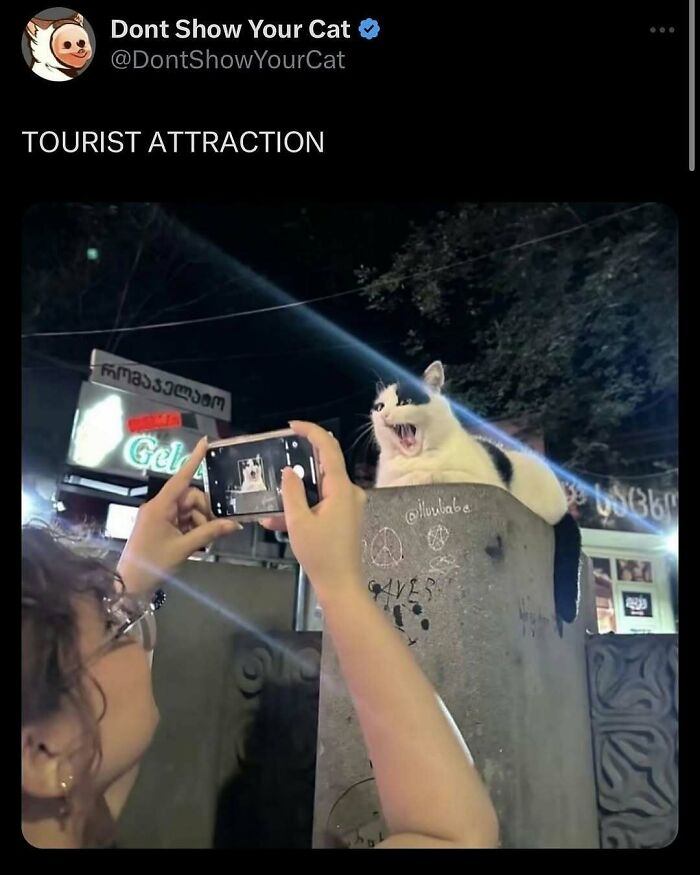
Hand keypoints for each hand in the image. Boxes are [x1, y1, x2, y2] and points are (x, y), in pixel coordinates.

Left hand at [117, 438, 240, 594]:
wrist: (130, 585)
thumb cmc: (153, 563)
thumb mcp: (184, 548)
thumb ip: (209, 533)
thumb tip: (234, 524)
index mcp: (159, 506)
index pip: (181, 478)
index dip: (194, 460)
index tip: (204, 442)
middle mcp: (158, 507)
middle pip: (190, 497)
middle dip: (204, 511)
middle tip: (213, 531)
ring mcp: (159, 517)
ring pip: (189, 510)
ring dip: (200, 522)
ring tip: (202, 543)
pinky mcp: (160, 527)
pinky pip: (183, 520)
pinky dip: (193, 529)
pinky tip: (197, 544)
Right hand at [261, 421, 365, 598]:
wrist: (340, 585)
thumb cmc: (320, 553)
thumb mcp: (299, 522)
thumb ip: (292, 492)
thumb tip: (290, 470)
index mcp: (341, 488)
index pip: (329, 448)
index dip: (311, 432)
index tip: (292, 426)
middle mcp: (349, 492)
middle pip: (324, 466)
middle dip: (299, 465)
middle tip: (277, 461)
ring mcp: (348, 505)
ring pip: (319, 488)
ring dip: (295, 494)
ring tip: (270, 506)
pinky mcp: (344, 518)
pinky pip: (321, 503)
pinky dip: (302, 508)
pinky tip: (275, 523)